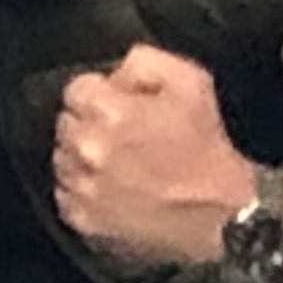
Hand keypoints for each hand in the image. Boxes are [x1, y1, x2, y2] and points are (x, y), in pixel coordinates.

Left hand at [53, 44, 251, 267]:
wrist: (221, 214)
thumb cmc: (207, 150)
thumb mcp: (190, 82)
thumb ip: (143, 62)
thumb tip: (114, 73)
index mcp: (110, 112)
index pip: (76, 89)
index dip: (100, 95)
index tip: (118, 107)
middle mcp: (89, 149)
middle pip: (66, 124)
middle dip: (90, 125)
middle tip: (125, 138)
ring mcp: (83, 188)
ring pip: (62, 160)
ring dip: (83, 158)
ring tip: (120, 166)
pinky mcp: (84, 220)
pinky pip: (65, 195)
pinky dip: (83, 191)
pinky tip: (113, 191)